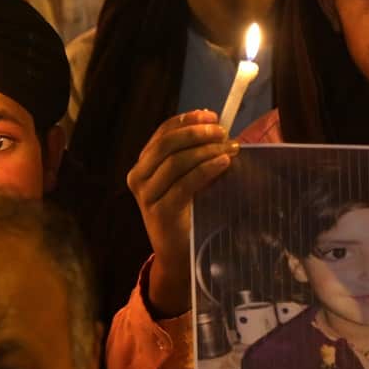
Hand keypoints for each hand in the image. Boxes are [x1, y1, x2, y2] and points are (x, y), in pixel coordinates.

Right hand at [127, 109, 238, 317]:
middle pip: (167, 144)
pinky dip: (206, 169)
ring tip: (229, 148)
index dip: (187, 120)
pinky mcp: (160, 212)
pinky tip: (223, 163)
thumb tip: (216, 126)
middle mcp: (138, 177)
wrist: (181, 253)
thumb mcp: (189, 178)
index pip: (162, 132)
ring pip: (176, 162)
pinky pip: (185, 184)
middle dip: (198, 133)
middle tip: (223, 132)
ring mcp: (146, 195)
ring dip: (206, 150)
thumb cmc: (189, 211)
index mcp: (143, 164)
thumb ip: (195, 155)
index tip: (212, 115)